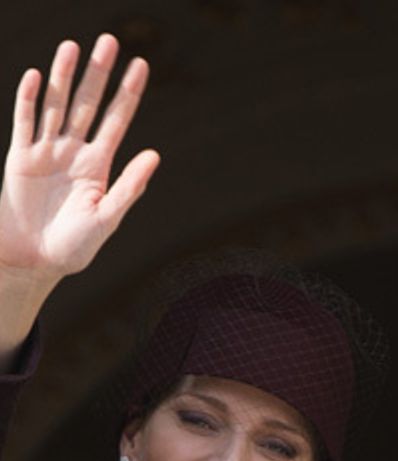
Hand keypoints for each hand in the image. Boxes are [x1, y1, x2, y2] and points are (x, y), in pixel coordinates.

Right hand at [1, 34, 157, 278]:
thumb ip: (130, 186)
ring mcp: (46, 152)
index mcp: (99, 167)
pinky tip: (37, 76)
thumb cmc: (75, 247)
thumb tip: (154, 154)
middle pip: (88, 104)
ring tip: (73, 46)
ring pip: (56, 105)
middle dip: (98, 73)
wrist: (35, 260)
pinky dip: (30, 100)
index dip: (128, 93)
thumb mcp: (108, 217)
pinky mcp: (20, 157)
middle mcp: (74, 153)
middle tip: (108, 40)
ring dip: (63, 76)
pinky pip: (25, 122)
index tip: (140, 64)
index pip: (117, 121)